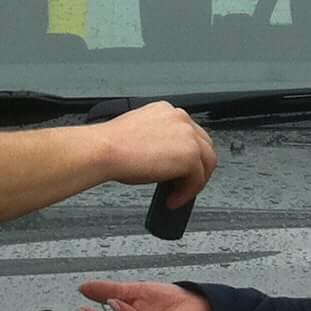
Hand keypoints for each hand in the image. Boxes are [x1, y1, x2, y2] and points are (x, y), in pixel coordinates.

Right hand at [98, 102, 217, 205]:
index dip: (189, 155)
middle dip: (198, 168)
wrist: (103, 150)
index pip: (190, 133)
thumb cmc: (112, 145)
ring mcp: (188, 136)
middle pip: (204, 146)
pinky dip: (187, 193)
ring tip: (179, 195)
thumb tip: (167, 163)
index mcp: (167, 111)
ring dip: (195, 182)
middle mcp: (180, 119)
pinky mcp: (190, 155)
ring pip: (207, 163)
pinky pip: (198, 179)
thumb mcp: (140, 135)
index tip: (181, 169)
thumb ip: (160, 142)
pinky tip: (173, 199)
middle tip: (184, 185)